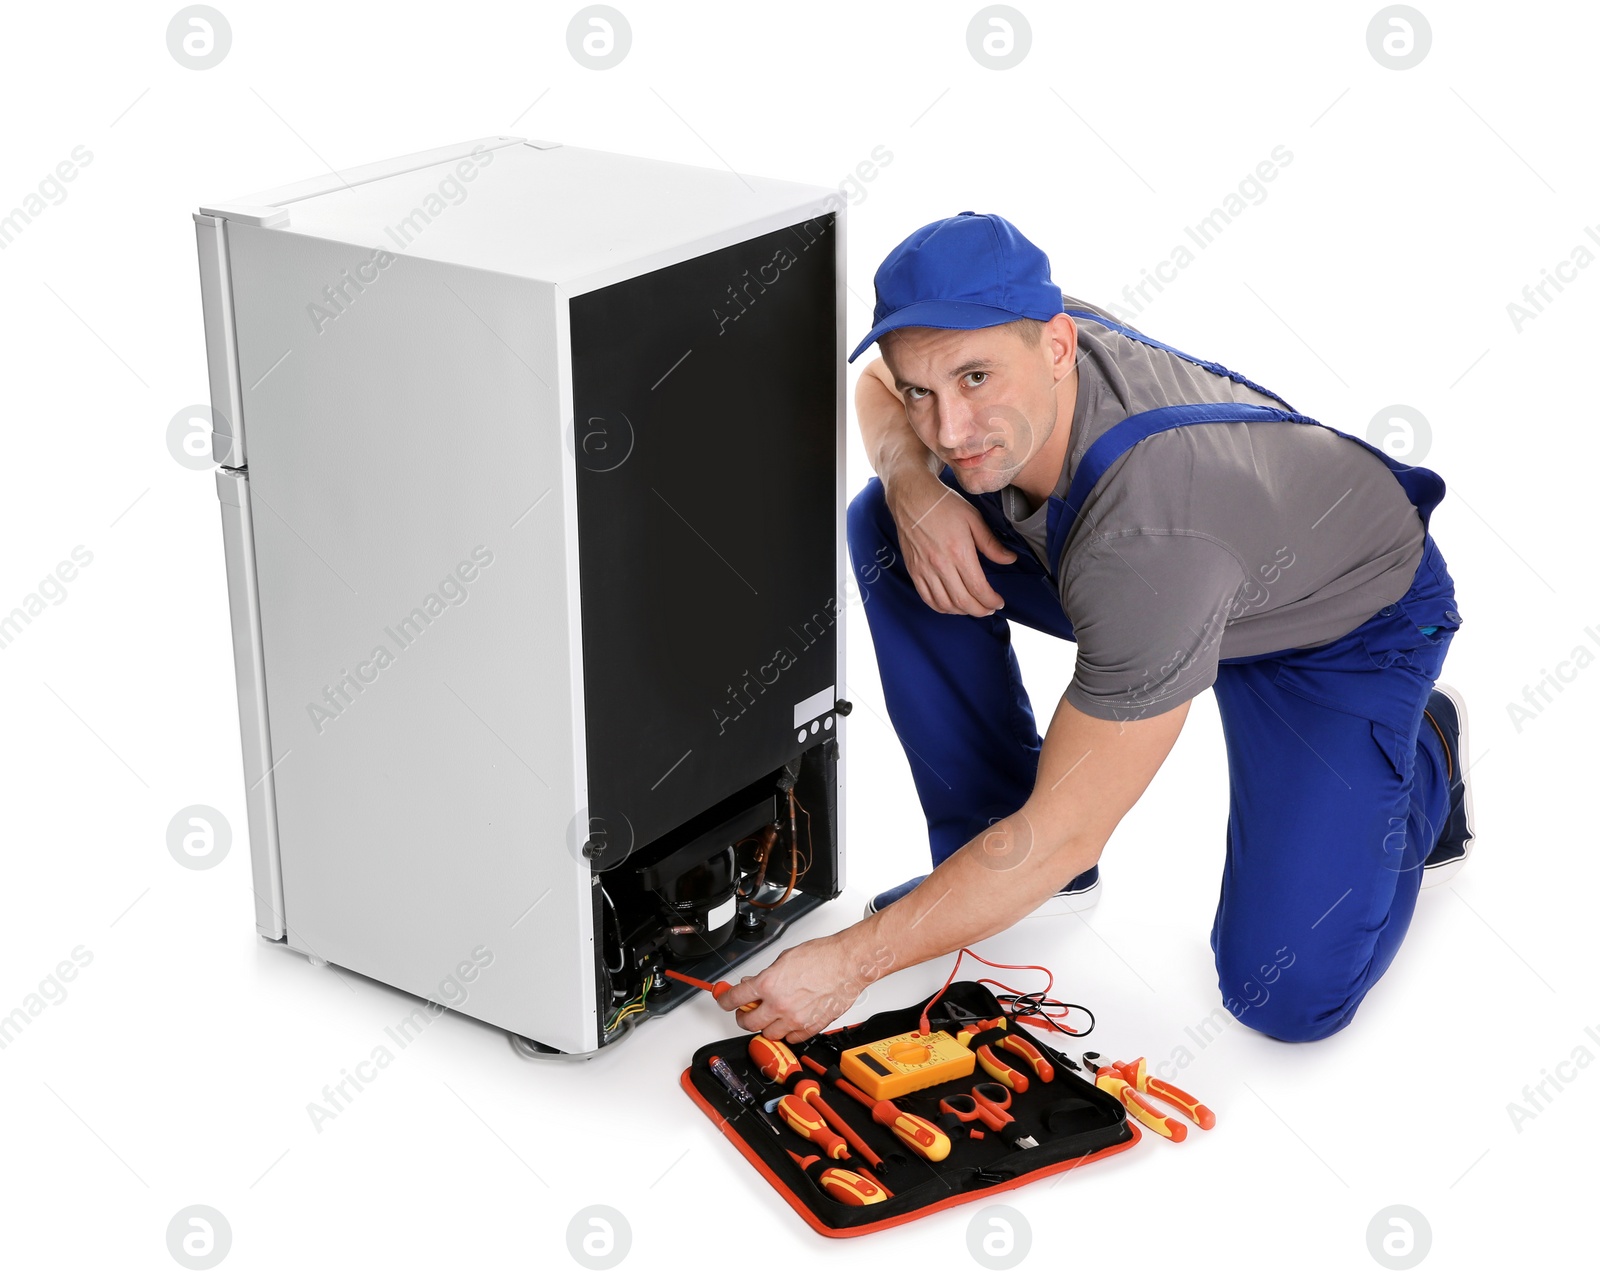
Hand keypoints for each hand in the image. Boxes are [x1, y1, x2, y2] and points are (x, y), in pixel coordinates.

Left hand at [713, 934, 874, 1042]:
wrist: (847, 964)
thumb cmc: (822, 956)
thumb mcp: (784, 958)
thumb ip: (766, 975)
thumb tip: (754, 983)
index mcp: (769, 984)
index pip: (735, 998)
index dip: (725, 1000)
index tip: (724, 1000)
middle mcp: (779, 1004)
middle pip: (748, 1022)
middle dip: (742, 1016)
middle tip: (745, 1011)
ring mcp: (795, 1019)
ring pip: (768, 1034)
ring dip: (765, 1025)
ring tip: (769, 1015)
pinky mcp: (810, 1027)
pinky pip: (791, 1039)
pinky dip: (786, 1033)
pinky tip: (787, 1022)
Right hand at [884, 468, 1016, 616]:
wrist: (912, 497)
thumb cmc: (943, 504)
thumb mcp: (973, 519)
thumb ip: (991, 544)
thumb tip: (1009, 559)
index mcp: (959, 552)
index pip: (978, 588)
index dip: (991, 600)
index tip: (998, 602)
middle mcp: (940, 565)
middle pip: (963, 601)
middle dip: (980, 610)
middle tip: (989, 609)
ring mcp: (924, 570)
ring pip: (945, 604)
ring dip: (962, 611)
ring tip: (972, 608)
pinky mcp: (913, 570)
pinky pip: (927, 598)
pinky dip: (941, 607)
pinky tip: (951, 605)